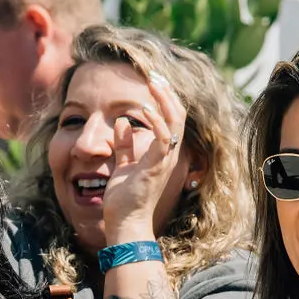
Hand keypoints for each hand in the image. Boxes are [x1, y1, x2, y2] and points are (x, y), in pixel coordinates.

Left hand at [102, 73, 187, 245]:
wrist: (125, 224)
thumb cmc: (124, 199)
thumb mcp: (122, 165)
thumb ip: (124, 145)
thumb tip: (121, 123)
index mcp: (161, 153)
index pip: (170, 119)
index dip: (165, 98)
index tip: (153, 80)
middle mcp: (167, 155)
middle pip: (177, 116)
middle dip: (167, 93)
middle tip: (154, 74)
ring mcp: (164, 161)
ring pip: (175, 123)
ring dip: (165, 100)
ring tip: (154, 82)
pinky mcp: (155, 168)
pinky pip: (162, 140)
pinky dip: (156, 122)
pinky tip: (145, 108)